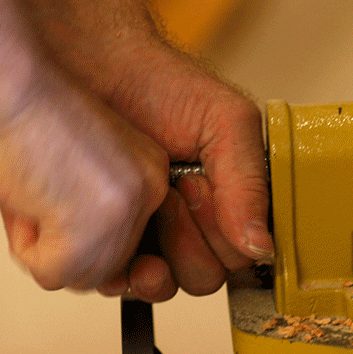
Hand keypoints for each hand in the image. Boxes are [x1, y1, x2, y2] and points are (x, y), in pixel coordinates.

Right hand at [0, 66, 169, 293]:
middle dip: (56, 240)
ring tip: (31, 187)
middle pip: (103, 264)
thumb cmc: (20, 112)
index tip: (54, 202)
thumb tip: (67, 267)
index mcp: (147, 171)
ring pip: (77, 274)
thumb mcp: (71, 168)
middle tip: (35, 190)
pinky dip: (24, 243)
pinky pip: (52, 274)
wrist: (4, 82)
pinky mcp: (98, 233)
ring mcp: (128, 214)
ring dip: (38, 241)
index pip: (121, 241)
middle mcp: (150, 192)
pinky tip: (26, 196)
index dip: (74, 229)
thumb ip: (79, 214)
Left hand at [93, 39, 272, 300]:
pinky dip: (104, 264)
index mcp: (225, 203)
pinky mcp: (93, 238)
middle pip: (200, 279)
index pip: (239, 258)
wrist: (89, 65)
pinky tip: (103, 231)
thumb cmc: (159, 84)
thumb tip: (262, 246)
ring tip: (137, 213)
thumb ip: (250, 182)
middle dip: (187, 244)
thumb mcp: (226, 121)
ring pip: (154, 288)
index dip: (222, 236)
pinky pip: (102, 280)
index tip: (199, 189)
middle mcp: (186, 226)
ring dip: (148, 261)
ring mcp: (140, 236)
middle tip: (169, 194)